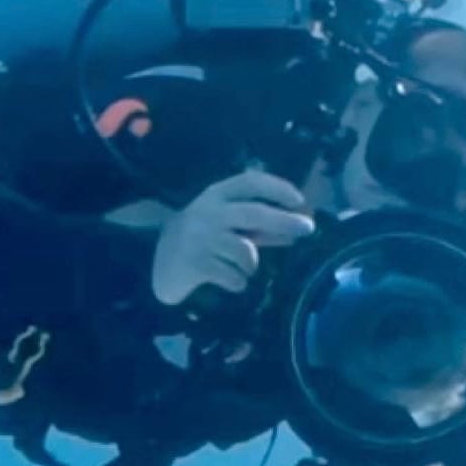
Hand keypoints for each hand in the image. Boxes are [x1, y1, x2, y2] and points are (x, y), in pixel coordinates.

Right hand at [152, 170, 314, 306]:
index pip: (250, 182)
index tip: (299, 200)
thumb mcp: (227, 226)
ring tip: (242, 269)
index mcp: (215, 195)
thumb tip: (297, 230)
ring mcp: (200, 238)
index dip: (277, 187)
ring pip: (247, 252)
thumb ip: (259, 227)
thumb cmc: (201, 240)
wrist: (157, 264)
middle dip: (284, 220)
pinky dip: (238, 282)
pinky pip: (235, 277)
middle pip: (254, 213)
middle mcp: (207, 212)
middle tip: (308, 228)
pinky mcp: (195, 264)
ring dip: (252, 265)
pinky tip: (227, 281)